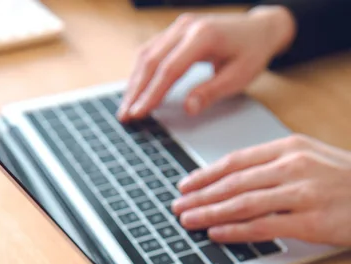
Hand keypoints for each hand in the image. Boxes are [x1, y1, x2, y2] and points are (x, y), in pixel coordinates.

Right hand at [118, 6, 295, 121]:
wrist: (258, 29)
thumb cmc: (251, 53)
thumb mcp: (238, 77)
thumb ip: (211, 92)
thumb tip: (188, 108)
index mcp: (203, 36)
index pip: (169, 69)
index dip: (151, 94)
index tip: (139, 113)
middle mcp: (186, 27)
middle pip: (151, 61)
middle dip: (136, 91)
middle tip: (125, 116)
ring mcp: (178, 27)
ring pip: (146, 54)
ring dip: (134, 82)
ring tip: (126, 108)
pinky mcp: (175, 32)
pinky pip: (151, 51)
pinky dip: (141, 72)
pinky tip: (136, 90)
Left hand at [172, 135, 350, 246]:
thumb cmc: (345, 181)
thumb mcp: (311, 160)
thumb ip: (274, 166)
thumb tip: (235, 180)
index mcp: (290, 148)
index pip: (236, 161)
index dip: (205, 175)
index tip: (184, 185)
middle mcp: (293, 166)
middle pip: (234, 182)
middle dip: (200, 196)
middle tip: (176, 207)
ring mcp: (303, 193)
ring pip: (244, 203)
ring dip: (210, 213)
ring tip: (188, 220)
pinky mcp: (311, 221)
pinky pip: (264, 226)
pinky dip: (236, 230)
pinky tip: (217, 233)